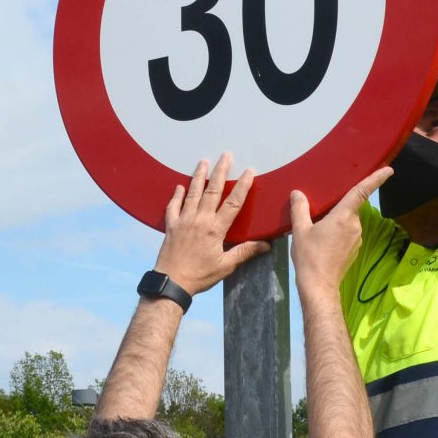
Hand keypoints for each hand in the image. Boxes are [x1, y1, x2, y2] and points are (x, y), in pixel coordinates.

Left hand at [154, 154, 269, 296]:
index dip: (242, 186)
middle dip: (220, 171)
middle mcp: (200, 220)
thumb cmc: (200, 276)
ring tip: (203, 161)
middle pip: (212, 190)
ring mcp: (183, 221)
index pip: (233, 203)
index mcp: (215, 229)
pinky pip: (173, 206)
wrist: (171, 282)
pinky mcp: (171, 226)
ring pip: (193, 193)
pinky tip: (179, 186)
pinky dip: (176, 195)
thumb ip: (245, 252)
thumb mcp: (226, 266)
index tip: (248, 171)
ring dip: (199, 176)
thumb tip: (266, 244)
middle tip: (226, 155)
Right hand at [290, 166, 390, 294]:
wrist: (319, 286)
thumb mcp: (300, 231)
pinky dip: (339, 231)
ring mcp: (357, 239)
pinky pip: (348, 233)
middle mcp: (355, 226)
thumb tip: (298, 194)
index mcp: (343, 217)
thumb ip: (300, 209)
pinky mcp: (355, 249)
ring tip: (318, 228)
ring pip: (348, 221)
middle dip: (339, 206)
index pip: (361, 192)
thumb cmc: (310, 257)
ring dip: (337, 220)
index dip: (376, 179)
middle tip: (321, 209)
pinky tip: (324, 240)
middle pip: (350, 207)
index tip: (389, 170)